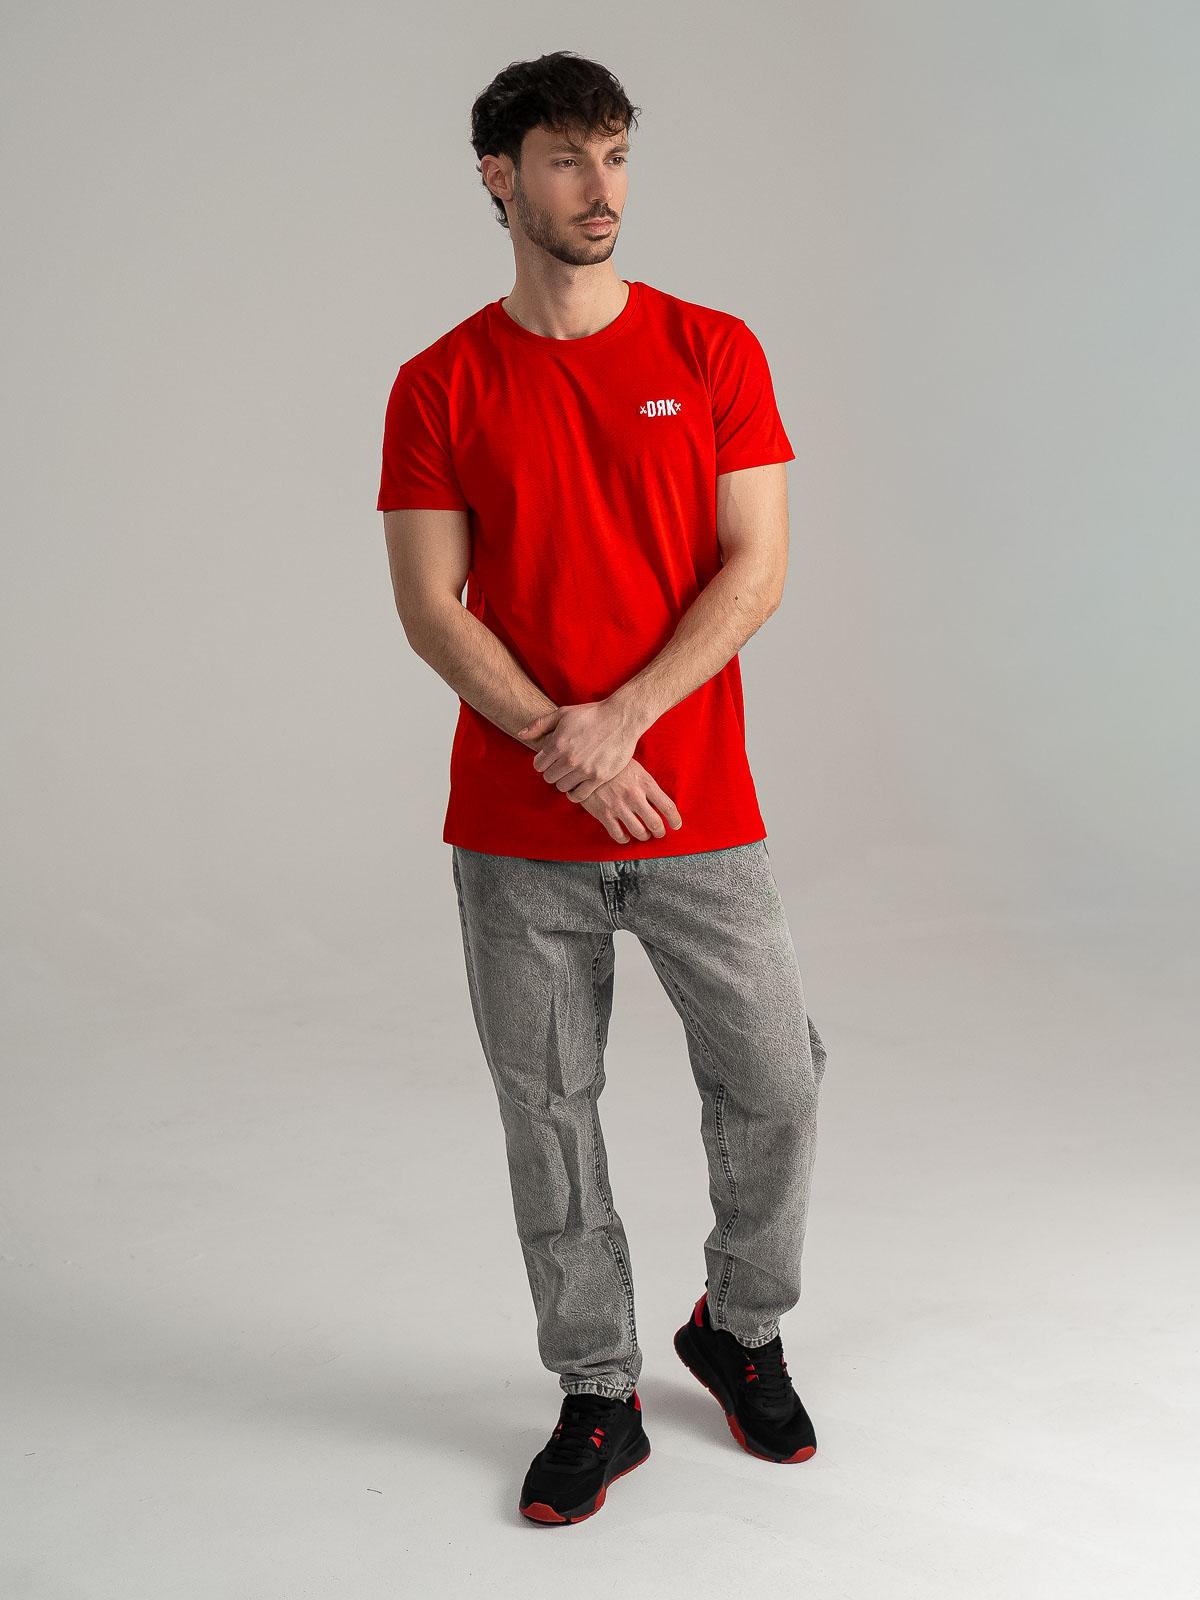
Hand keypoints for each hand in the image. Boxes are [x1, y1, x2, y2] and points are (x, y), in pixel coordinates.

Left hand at [516, 698, 645, 802]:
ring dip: (565, 781)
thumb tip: (521, 734)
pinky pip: (579, 796)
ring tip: (572, 773)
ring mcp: (584, 770)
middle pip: (549, 777)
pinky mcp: (599, 777)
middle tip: (562, 765)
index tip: (551, 759)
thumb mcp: (562, 713)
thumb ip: (539, 725)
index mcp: (558, 744)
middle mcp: (569, 759)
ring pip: (562, 787)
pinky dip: (575, 793)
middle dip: (553, 771)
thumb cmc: (591, 714)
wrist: (621, 718)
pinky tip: (578, 784)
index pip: (538, 765)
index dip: (543, 762)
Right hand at [578, 758, 682, 843]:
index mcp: (645, 783)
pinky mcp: (604, 813)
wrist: (586, 763)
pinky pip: (618, 834)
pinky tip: (625, 836)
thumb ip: (647, 785)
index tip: (676, 825)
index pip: (668, 806)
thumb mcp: (636, 769)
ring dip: (644, 836)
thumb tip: (659, 802)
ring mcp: (619, 806)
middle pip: (655, 823)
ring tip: (644, 835)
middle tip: (659, 832)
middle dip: (659, 831)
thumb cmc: (614, 765)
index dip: (675, 819)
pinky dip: (624, 839)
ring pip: (639, 831)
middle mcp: (634, 796)